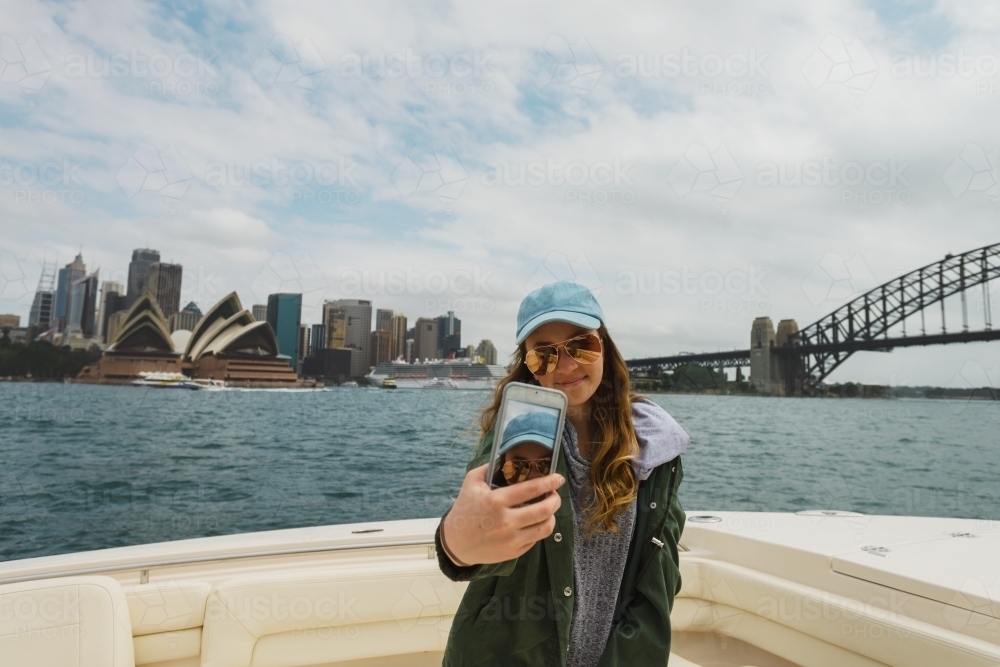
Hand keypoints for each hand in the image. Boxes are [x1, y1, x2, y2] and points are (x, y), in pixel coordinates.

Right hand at [441, 464, 564, 565]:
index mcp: (496, 501)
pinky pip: (536, 539)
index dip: (550, 482)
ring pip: (545, 527)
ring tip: (549, 509)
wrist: (456, 543)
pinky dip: (540, 528)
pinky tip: (536, 522)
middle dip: (555, 499)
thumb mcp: (472, 482)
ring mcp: (511, 539)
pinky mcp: (514, 552)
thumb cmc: (464, 509)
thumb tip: (508, 456)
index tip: (558, 478)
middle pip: (544, 509)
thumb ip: (490, 467)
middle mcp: (506, 521)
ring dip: (552, 515)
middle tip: (555, 494)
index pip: (532, 489)